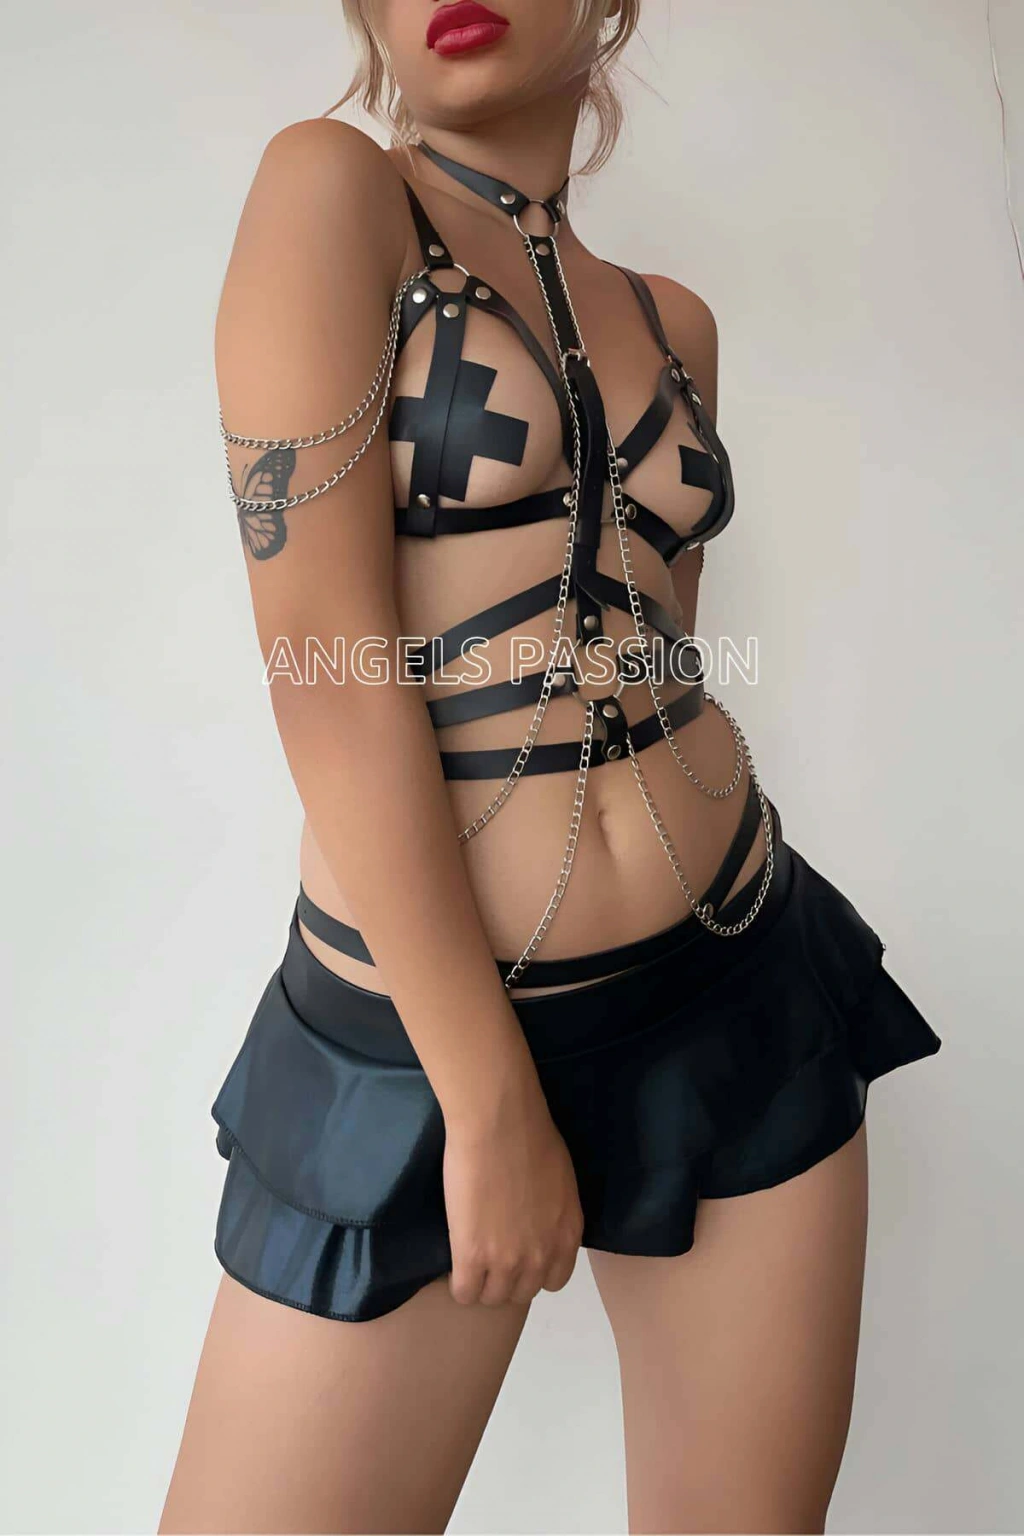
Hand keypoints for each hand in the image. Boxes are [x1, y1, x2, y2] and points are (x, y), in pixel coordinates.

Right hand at [442, 1062, 583, 1308]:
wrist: (499, 1123)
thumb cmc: (531, 1136)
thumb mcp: (561, 1182)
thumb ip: (555, 1213)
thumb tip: (541, 1222)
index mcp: (567, 1236)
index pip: (554, 1282)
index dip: (533, 1270)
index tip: (518, 1255)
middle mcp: (542, 1256)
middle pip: (521, 1293)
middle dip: (506, 1278)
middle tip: (489, 1255)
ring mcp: (507, 1261)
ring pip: (492, 1298)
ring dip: (481, 1283)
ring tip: (470, 1261)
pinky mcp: (472, 1257)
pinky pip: (464, 1293)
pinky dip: (459, 1284)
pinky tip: (455, 1263)